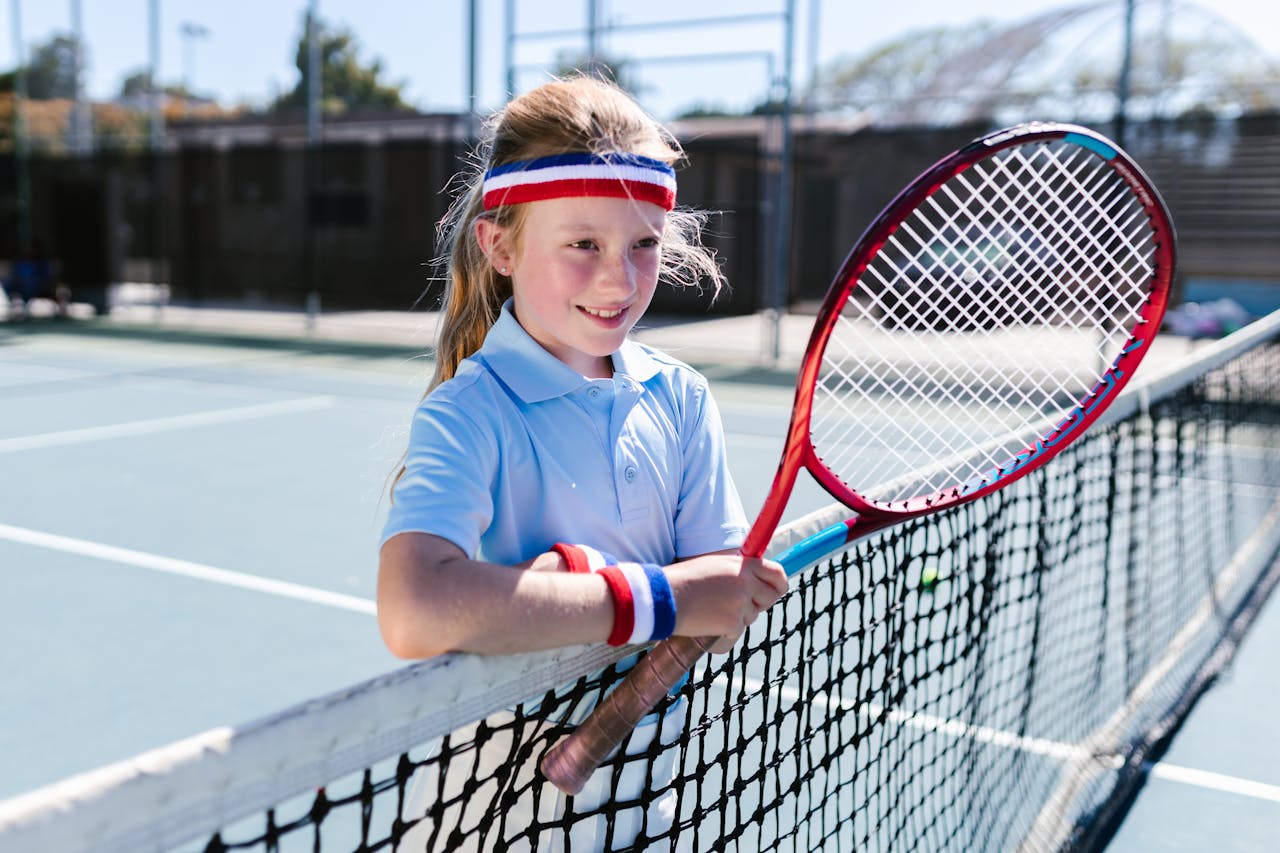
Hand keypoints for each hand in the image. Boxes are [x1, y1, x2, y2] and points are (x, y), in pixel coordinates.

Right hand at [664, 554, 787, 652]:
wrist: (664, 597)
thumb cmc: (684, 580)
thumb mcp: (715, 565)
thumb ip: (738, 571)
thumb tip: (756, 581)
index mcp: (742, 564)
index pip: (777, 573)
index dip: (779, 584)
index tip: (777, 590)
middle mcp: (745, 583)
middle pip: (770, 598)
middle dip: (758, 604)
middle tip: (739, 605)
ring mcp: (740, 604)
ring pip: (751, 616)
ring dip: (737, 617)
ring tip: (712, 609)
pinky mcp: (732, 623)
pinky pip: (737, 631)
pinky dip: (724, 631)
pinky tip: (707, 622)